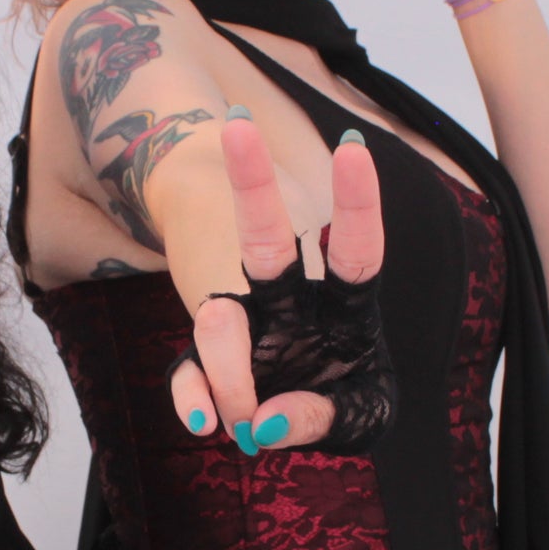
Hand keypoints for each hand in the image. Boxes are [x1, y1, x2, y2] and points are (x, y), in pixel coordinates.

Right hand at [170, 118, 384, 450]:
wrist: (304, 423)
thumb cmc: (345, 400)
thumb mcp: (360, 416)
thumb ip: (324, 417)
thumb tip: (268, 422)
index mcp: (344, 310)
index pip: (354, 253)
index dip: (356, 203)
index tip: (353, 147)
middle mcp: (291, 306)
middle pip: (268, 241)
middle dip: (252, 183)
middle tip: (237, 126)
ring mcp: (244, 330)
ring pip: (217, 317)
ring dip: (226, 368)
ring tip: (241, 421)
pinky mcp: (207, 362)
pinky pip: (188, 372)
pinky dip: (192, 397)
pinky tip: (202, 422)